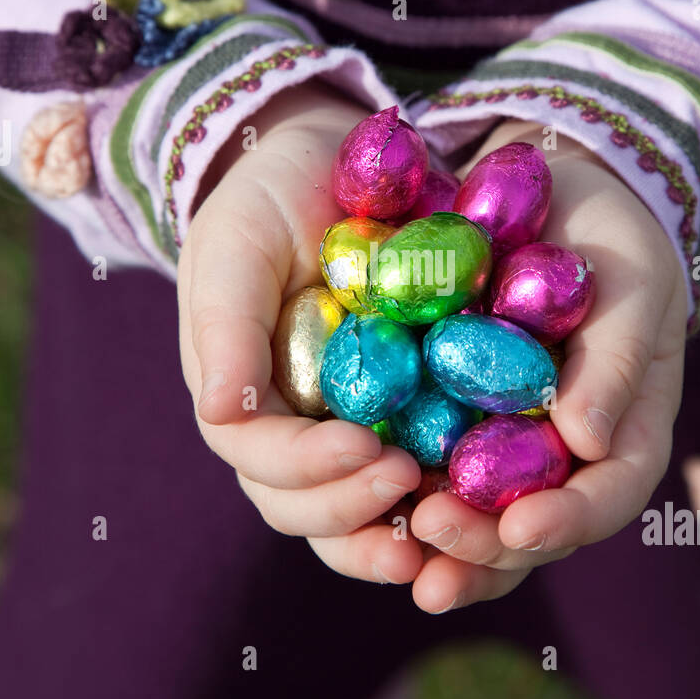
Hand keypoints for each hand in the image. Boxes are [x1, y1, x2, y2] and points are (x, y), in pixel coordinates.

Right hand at [177, 83, 424, 585]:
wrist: (333, 163)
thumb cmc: (268, 197)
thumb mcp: (236, 242)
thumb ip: (224, 323)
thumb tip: (221, 415)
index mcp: (239, 393)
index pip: (258, 457)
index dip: (307, 466)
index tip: (365, 446)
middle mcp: (289, 426)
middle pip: (302, 504)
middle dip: (352, 509)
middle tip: (410, 483)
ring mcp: (343, 427)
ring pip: (353, 513)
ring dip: (392, 534)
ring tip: (443, 531)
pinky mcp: (402, 415)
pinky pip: (414, 475)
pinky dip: (437, 505)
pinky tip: (478, 508)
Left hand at [408, 120, 688, 612]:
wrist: (551, 198)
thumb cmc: (612, 244)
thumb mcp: (632, 287)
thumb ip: (615, 361)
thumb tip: (587, 442)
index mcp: (619, 437)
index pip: (604, 498)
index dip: (567, 522)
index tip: (521, 527)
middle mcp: (556, 458)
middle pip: (526, 529)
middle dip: (482, 545)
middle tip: (435, 530)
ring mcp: (496, 443)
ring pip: (470, 515)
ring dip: (431, 540)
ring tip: (394, 544)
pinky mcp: (441, 417)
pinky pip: (417, 462)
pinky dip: (387, 487)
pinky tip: (349, 493)